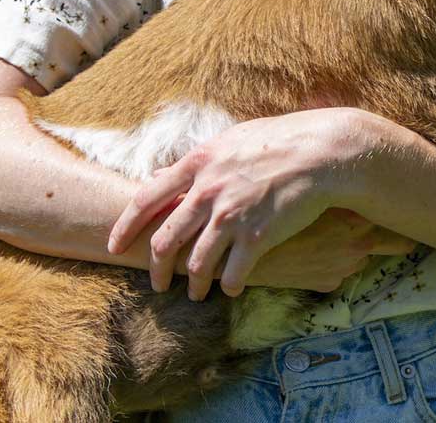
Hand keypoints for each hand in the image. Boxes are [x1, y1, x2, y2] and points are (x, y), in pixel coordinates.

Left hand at [106, 109, 411, 298]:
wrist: (320, 153)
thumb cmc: (276, 142)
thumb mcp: (228, 142)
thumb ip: (196, 163)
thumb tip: (162, 175)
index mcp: (198, 164)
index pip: (145, 199)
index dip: (125, 226)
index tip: (114, 244)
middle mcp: (208, 191)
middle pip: (165, 241)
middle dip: (157, 269)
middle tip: (158, 284)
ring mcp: (232, 216)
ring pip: (197, 265)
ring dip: (193, 285)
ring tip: (196, 293)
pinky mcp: (258, 236)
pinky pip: (233, 275)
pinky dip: (229, 286)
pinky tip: (232, 287)